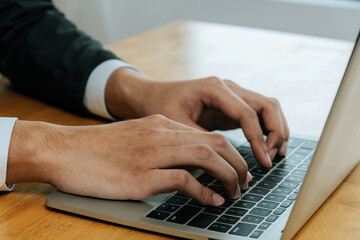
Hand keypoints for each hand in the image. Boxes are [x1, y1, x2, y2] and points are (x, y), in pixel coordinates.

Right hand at [7, 116, 251, 205]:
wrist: (63, 150)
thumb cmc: (98, 148)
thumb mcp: (136, 137)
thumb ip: (162, 144)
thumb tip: (187, 162)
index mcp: (161, 125)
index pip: (207, 135)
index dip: (230, 153)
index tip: (237, 168)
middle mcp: (161, 135)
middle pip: (214, 144)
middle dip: (238, 164)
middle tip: (244, 182)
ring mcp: (151, 154)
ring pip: (205, 157)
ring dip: (227, 176)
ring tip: (235, 192)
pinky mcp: (140, 176)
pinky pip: (183, 179)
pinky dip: (203, 191)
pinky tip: (211, 201)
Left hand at [105, 69, 288, 167]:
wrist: (152, 94)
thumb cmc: (161, 106)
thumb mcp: (176, 125)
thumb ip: (201, 142)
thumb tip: (225, 166)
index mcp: (215, 88)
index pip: (247, 113)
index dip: (258, 138)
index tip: (263, 161)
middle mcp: (228, 87)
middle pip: (267, 104)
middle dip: (275, 131)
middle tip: (272, 157)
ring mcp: (232, 94)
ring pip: (267, 107)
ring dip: (276, 129)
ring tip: (275, 154)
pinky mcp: (231, 105)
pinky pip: (257, 115)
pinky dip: (266, 130)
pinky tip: (266, 148)